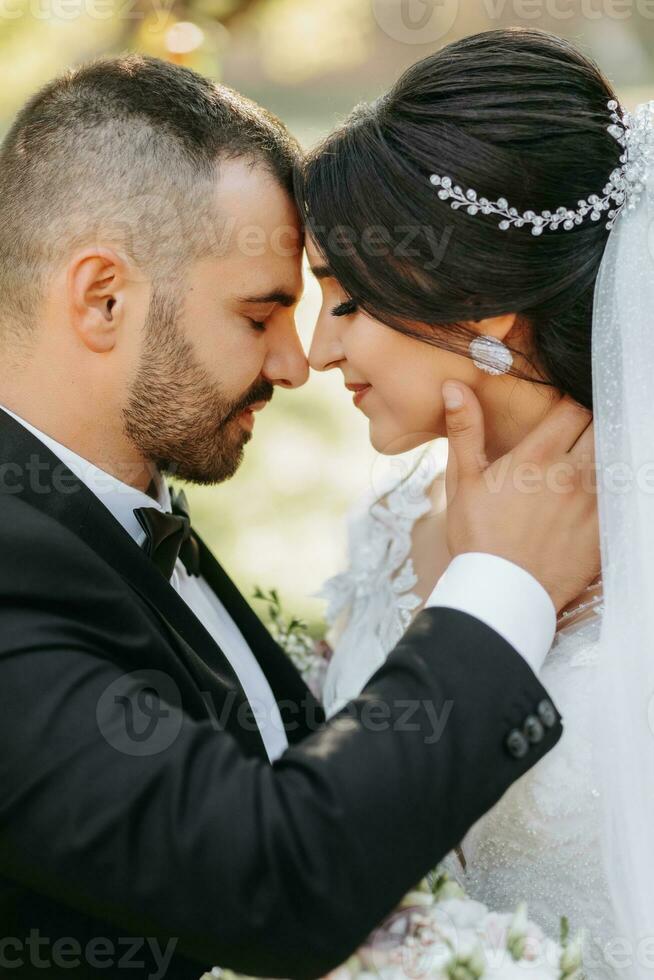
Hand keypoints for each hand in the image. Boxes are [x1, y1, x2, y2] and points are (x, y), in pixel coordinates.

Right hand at [442, 381, 599, 612]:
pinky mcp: (604, 529)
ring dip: (598, 458)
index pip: (573, 408)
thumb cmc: (478, 537)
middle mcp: (572, 473)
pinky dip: (608, 491)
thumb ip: (465, 430)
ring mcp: (593, 502)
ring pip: (611, 459)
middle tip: (571, 441)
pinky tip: (584, 503)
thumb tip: (454, 386)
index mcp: (538, 456)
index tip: (559, 414)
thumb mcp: (463, 481)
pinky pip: (618, 496)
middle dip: (588, 429)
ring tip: (577, 472)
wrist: (502, 593)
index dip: (569, 406)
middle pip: (600, 428)